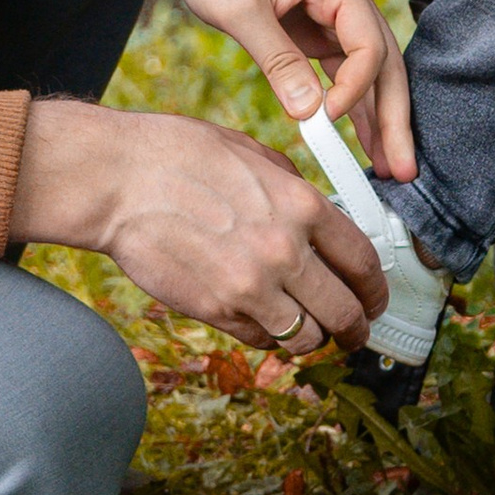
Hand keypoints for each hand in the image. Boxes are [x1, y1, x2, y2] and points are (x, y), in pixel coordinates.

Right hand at [9, 94, 387, 351]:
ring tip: (309, 330)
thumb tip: (320, 219)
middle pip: (346, 312)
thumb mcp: (253, 153)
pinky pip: (263, 342)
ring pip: (308, 338)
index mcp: (301, 205)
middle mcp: (285, 251)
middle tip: (355, 332)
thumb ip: (293, 188)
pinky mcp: (217, 311)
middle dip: (357, 327)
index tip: (375, 298)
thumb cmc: (179, 156)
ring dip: (313, 338)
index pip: (364, 261)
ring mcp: (251, 287)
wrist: (118, 181)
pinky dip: (271, 338)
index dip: (377, 288)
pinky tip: (264, 322)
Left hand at [124, 0, 413, 178]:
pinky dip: (348, 102)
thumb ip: (276, 59)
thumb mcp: (238, 7)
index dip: (355, 89)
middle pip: (384, 61)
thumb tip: (308, 113)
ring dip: (376, 116)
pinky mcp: (315, 24)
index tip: (326, 121)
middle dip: (393, 117)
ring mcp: (332, 10)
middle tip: (403, 169)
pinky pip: (342, 68)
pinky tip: (355, 139)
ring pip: (368, 70)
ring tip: (387, 167)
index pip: (369, 46)